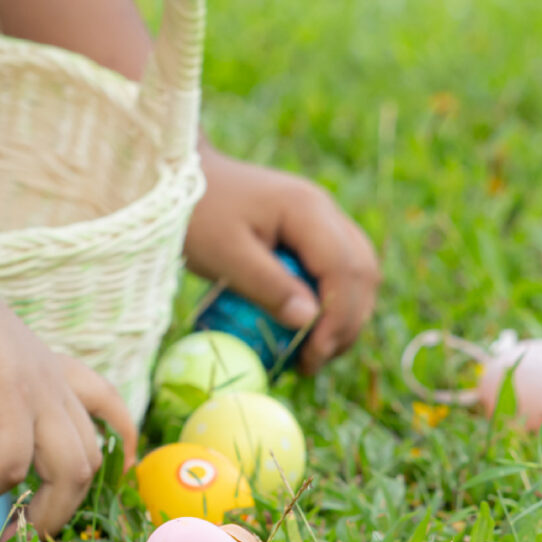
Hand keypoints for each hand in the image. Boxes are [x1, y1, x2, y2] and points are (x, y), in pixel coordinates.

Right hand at [0, 264, 136, 533]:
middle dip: (60, 511)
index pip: (108, 408)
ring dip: (38, 512)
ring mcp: (37, 391)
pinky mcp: (8, 395)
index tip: (112, 474)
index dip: (120, 443)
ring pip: (72, 471)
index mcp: (50, 376)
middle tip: (16, 533)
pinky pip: (12, 463)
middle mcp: (54, 385)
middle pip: (90, 463)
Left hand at [186, 147, 379, 374]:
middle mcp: (325, 210)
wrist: (179, 179)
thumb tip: (309, 321)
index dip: (337, 318)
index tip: (313, 356)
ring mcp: (322, 218)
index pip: (344, 270)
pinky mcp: (312, 229)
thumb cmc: (197, 214)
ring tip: (314, 352)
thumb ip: (267, 285)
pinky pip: (341, 268)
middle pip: (362, 272)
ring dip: (346, 314)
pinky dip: (335, 301)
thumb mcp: (224, 255)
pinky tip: (310, 327)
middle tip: (314, 362)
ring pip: (359, 271)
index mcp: (307, 210)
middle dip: (346, 323)